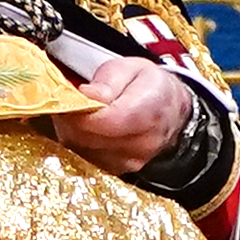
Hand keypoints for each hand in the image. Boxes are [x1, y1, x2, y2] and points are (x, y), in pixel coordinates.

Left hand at [56, 47, 190, 178]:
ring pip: (81, 148)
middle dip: (71, 118)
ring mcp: (130, 161)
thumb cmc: (151, 87)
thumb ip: (109, 80)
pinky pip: (85, 158)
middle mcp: (142, 143)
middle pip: (87, 136)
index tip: (67, 96)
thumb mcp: (133, 69)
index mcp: (148, 111)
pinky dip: (80, 142)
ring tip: (80, 112)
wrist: (171, 113)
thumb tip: (86, 94)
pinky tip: (88, 128)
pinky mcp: (118, 170)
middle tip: (68, 100)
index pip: (103, 120)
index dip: (78, 110)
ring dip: (73, 130)